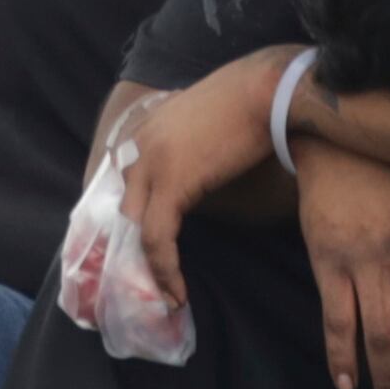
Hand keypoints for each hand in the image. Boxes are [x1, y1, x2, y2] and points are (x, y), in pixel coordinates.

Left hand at [114, 48, 302, 313]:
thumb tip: (194, 179)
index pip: (121, 188)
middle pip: (120, 211)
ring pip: (136, 230)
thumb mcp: (204, 128)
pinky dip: (164, 270)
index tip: (136, 258)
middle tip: (138, 288)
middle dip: (127, 252)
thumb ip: (187, 153)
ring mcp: (149, 164)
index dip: (127, 226)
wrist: (269, 89)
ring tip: (164, 299)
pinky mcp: (171, 183)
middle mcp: (136, 147)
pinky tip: (177, 293)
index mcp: (141, 133)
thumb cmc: (251, 104)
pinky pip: (157, 238)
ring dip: (147, 270)